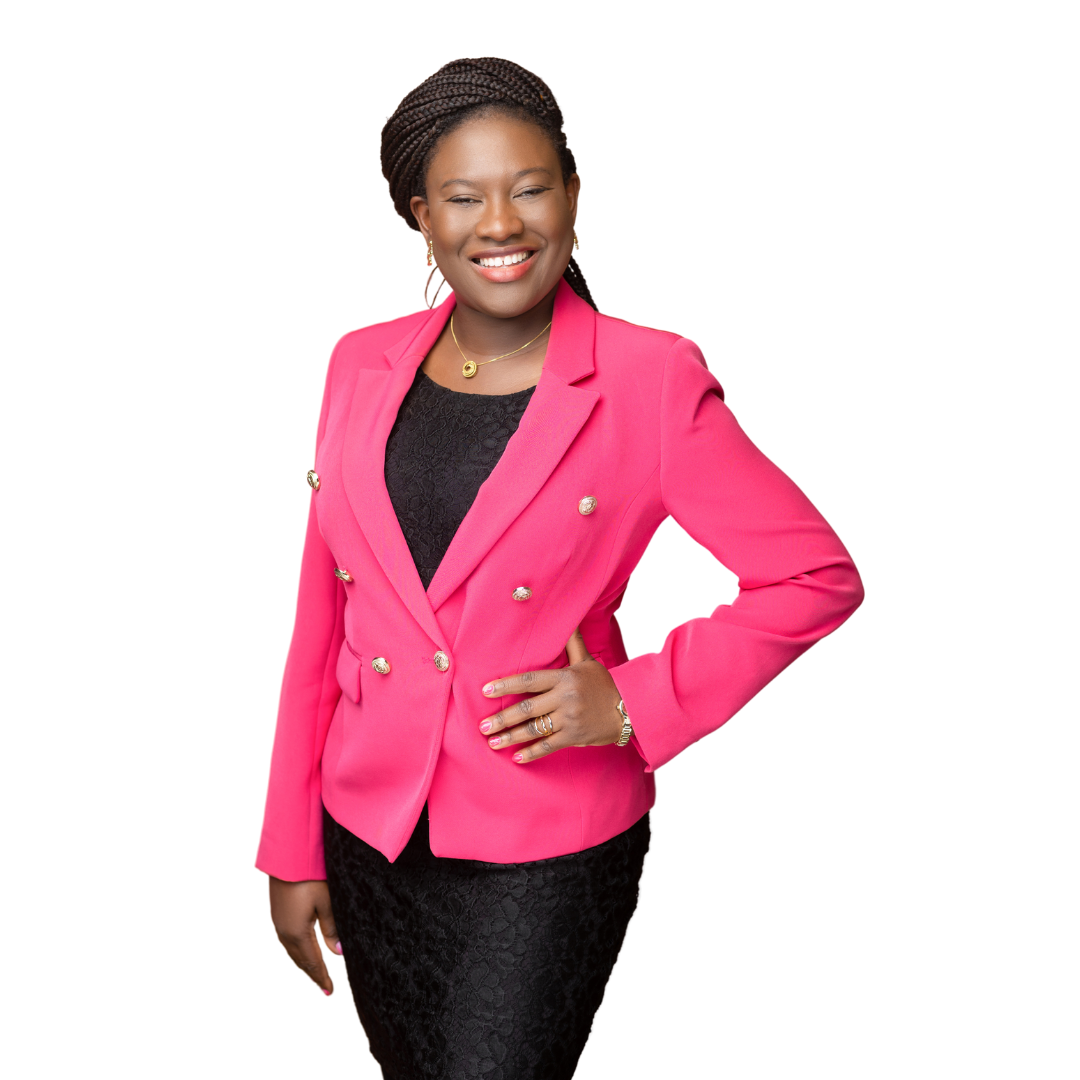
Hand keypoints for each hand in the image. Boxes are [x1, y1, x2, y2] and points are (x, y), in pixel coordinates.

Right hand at [269, 877, 341, 994]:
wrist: (287, 856)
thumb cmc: (309, 876)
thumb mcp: (327, 902)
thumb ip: (332, 928)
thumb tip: (338, 953)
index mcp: (297, 933)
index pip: (312, 962)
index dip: (321, 977)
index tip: (330, 991)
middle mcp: (284, 932)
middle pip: (300, 960)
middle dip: (313, 973)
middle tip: (325, 986)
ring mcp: (278, 922)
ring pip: (293, 951)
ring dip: (304, 962)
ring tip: (316, 971)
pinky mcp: (278, 913)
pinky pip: (288, 940)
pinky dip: (298, 950)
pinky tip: (303, 948)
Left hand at [479, 627, 623, 762]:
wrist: (630, 709)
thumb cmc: (605, 684)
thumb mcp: (587, 661)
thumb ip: (573, 644)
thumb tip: (568, 619)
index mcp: (564, 678)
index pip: (529, 680)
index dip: (506, 685)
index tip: (486, 691)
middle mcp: (565, 698)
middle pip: (526, 708)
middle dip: (502, 718)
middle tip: (482, 725)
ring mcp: (569, 719)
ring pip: (534, 729)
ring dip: (510, 737)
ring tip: (492, 742)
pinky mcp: (574, 737)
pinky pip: (548, 746)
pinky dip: (531, 752)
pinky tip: (516, 757)